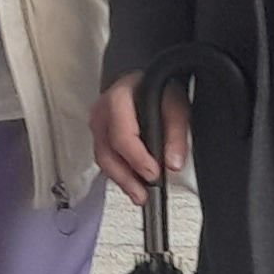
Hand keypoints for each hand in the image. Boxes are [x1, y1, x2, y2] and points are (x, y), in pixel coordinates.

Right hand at [92, 73, 187, 205]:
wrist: (145, 78)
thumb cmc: (157, 87)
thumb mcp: (175, 103)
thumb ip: (175, 132)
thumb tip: (173, 163)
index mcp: (118, 99)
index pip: (122, 136)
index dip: (137, 159)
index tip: (153, 174)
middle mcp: (102, 113)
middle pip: (106, 152)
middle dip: (125, 177)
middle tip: (142, 194)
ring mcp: (97, 125)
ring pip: (103, 159)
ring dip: (121, 180)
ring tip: (139, 195)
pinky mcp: (100, 136)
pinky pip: (105, 158)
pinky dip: (119, 173)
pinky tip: (132, 183)